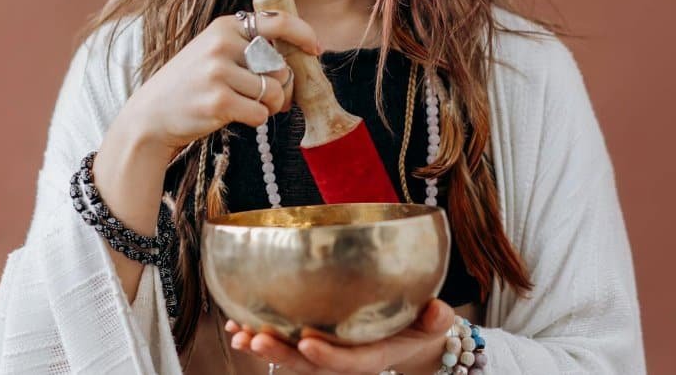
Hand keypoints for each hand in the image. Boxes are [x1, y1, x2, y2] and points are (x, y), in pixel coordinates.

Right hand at [118, 10, 321, 161]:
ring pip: (274, 92)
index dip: (303, 34)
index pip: (277, 21)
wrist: (151, 115)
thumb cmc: (191, 85)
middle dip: (280, 87)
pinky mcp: (219, 102)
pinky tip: (233, 116)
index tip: (314, 49)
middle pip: (281, 67)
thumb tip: (297, 61)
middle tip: (264, 97)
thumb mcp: (214, 52)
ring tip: (247, 106)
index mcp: (225, 26)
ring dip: (269, 106)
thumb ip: (250, 48)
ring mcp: (219, 72)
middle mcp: (222, 44)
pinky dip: (255, 119)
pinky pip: (261, 114)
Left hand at [225, 299, 455, 373]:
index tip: (306, 342)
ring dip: (264, 347)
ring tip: (238, 336)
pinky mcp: (315, 341)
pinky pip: (285, 343)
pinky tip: (236, 327)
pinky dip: (259, 335)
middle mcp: (345, 358)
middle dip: (281, 354)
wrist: (410, 338)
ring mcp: (327, 352)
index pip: (349, 362)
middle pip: (310, 364)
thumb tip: (439, 311)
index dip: (328, 357)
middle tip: (255, 339)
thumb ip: (435, 318)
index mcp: (374, 355)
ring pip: (292, 357)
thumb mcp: (435, 323)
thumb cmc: (422, 326)